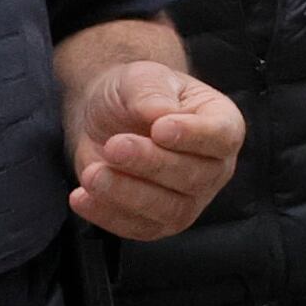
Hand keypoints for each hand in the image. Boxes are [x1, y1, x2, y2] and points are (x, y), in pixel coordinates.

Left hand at [67, 57, 243, 240]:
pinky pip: (137, 227)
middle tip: (114, 146)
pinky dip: (107, 214)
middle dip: (151, 163)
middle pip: (194, 177)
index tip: (159, 128)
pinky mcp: (156, 223)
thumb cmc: (137, 95)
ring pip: (169, 210)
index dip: (193, 136)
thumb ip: (152, 93)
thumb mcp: (142, 78)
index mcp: (222, 125)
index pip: (222, 137)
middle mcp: (213, 169)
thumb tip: (160, 114)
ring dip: (128, 194)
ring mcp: (188, 201)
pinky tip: (82, 196)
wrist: (108, 117)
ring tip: (93, 174)